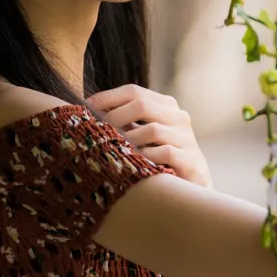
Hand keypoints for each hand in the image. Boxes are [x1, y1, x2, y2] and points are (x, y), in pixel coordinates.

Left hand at [85, 84, 212, 188]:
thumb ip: (125, 121)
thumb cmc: (159, 158)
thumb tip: (87, 112)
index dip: (108, 98)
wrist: (190, 185)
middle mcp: (179, 116)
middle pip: (142, 105)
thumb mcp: (143, 135)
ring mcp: (187, 137)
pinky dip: (147, 157)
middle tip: (96, 131)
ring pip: (152, 130)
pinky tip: (135, 164)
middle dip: (115, 117)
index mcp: (166, 105)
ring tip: (113, 150)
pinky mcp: (190, 159)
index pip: (134, 91)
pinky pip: (165, 152)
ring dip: (129, 140)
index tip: (85, 108)